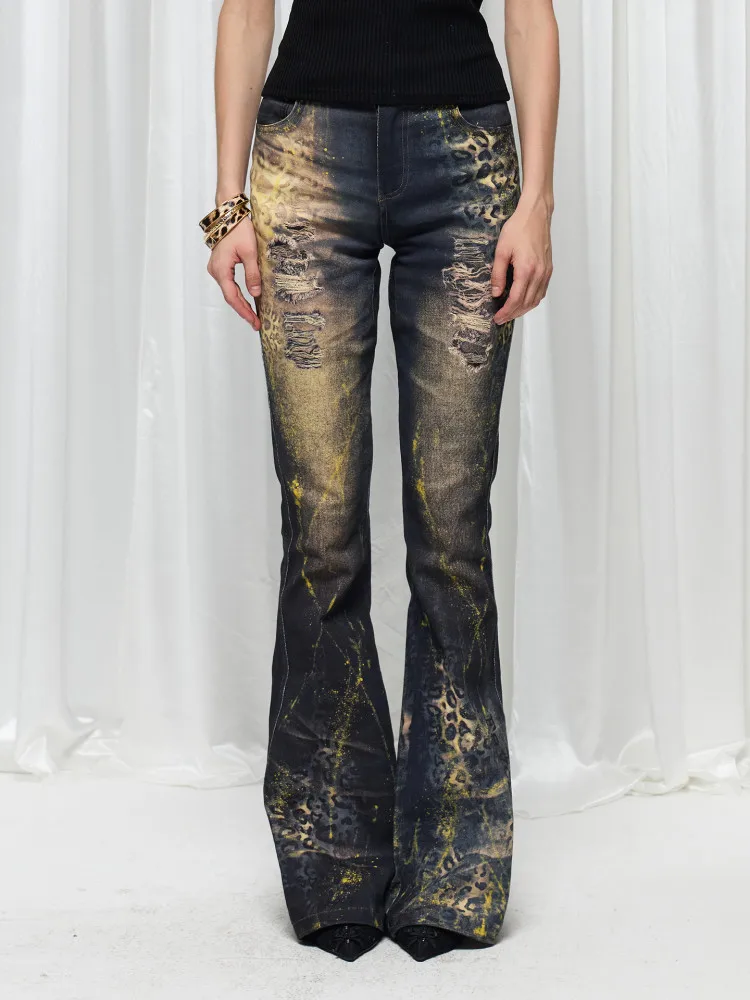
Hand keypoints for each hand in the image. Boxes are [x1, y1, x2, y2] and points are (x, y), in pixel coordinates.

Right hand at [206, 216, 261, 329]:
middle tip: (256, 323)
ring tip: (253, 315)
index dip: (244, 311)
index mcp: (221, 270)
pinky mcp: (220, 265)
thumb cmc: (238, 229)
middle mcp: (215, 271)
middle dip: (243, 310)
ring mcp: (216, 268)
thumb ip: (252, 274)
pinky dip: (238, 293)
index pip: (233, 297)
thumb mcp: (250, 253)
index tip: (254, 322)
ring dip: (241, 303)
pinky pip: (228, 284)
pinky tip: (246, 300)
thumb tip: (255, 293)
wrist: (229, 213)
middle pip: (230, 296)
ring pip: (229, 291)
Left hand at [490, 193, 552, 324]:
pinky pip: (541, 291)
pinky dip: (532, 300)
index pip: (516, 300)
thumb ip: (498, 273)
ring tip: (510, 312)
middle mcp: (539, 274)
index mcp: (526, 270)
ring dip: (523, 309)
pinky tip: (523, 300)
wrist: (536, 215)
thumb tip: (496, 293)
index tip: (497, 318)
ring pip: (536, 299)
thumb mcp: (501, 250)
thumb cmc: (518, 228)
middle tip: (501, 319)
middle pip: (527, 303)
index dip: (506, 312)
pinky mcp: (548, 269)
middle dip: (513, 314)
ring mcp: (546, 272)